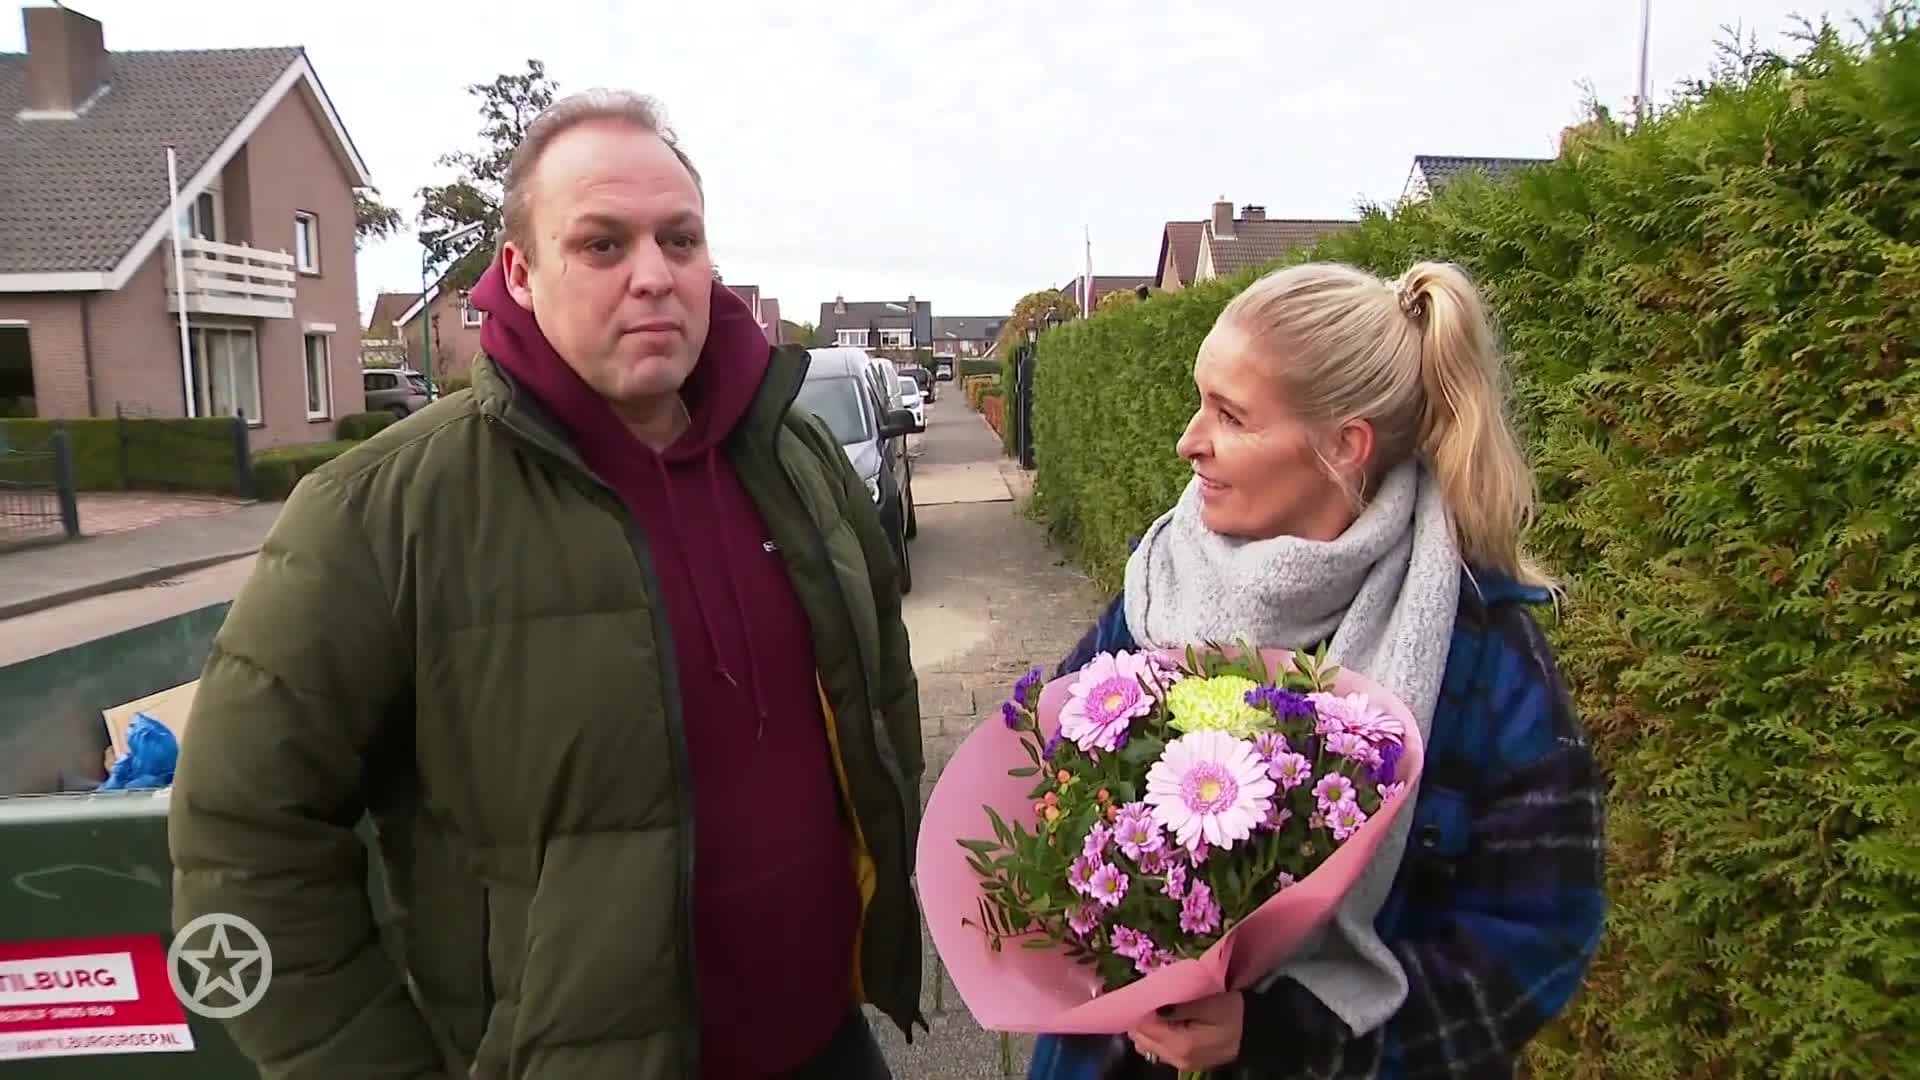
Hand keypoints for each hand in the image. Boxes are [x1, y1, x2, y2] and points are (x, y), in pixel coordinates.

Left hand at [1127, 992, 1244, 1072]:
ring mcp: (1181, 1063)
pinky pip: (1160, 1050)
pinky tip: (1165, 1021)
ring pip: (1148, 1047)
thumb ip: (1177, 1006)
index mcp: (1180, 1044)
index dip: (1138, 1009)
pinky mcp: (1186, 1062)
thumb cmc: (1233, 1012)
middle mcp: (1176, 1059)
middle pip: (1141, 1040)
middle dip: (1140, 1019)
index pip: (1143, 1029)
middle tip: (1147, 998)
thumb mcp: (1207, 1002)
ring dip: (1147, 1028)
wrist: (1256, 1031)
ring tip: (1156, 1008)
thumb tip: (1152, 1007)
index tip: (1140, 993)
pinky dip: (1157, 1035)